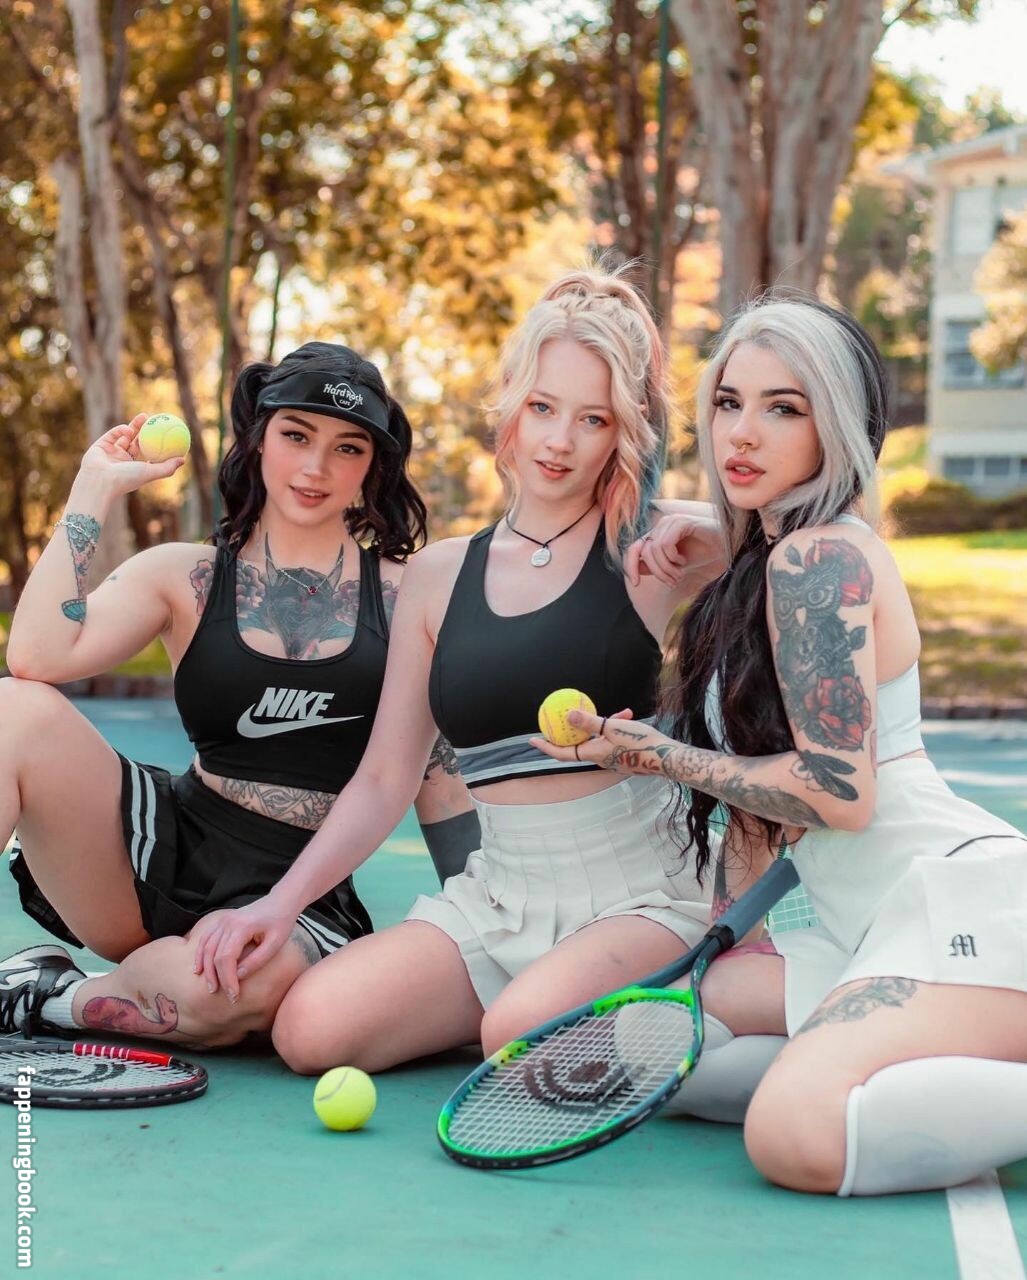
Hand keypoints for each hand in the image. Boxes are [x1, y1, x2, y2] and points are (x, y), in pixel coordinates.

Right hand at [78, 413, 186, 495]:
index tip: (167, 434)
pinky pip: (113, 434)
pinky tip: (129, 430)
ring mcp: (112, 453)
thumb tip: (183, 459)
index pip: (149, 454)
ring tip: (145, 416)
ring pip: (125, 436)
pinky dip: (121, 430)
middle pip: (137, 443)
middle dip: (147, 431)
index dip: (158, 444)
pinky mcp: (101, 445)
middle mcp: (123, 461)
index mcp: (135, 468)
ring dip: (135, 426)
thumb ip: (167, 467)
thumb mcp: (150, 472)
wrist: (99, 480)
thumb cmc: (126, 478)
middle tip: (156, 420)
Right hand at [190, 895, 297, 1001]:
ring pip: (206, 947)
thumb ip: (257, 960)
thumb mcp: (276, 943)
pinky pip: (205, 939)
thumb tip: (238, 976)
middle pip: (215, 955)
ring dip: (206, 969)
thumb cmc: (281, 922)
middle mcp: (228, 922)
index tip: (234, 995)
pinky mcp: (221, 921)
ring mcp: (222, 920)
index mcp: (242, 926)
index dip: (228, 979)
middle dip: (218, 978)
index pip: (227, 957)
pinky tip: (199, 969)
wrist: (280, 902)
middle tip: (226, 997)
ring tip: (211, 987)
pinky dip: (200, 954)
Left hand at [529, 707, 675, 776]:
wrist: (667, 758)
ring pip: (601, 739)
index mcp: (593, 753)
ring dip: (605, 724)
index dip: (546, 746)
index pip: (562, 752)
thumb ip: (589, 721)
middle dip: (579, 729)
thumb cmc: (639, 742)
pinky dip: (617, 729)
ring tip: (621, 712)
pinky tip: (628, 716)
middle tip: (570, 716)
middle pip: (582, 744)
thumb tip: (567, 716)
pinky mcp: (625, 757)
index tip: (532, 740)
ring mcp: (613, 759)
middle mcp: (600, 759)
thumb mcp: (612, 726)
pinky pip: (614, 740)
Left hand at [625, 512, 724, 587]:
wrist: (725, 547)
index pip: (633, 548)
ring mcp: (670, 521)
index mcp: (656, 534)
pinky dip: (673, 557)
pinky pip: (665, 543)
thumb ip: (655, 567)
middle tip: (673, 582)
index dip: (630, 566)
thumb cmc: (701, 554)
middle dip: (657, 573)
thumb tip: (635, 572)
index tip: (636, 583)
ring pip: (654, 550)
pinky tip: (684, 560)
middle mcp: (660, 525)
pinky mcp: (681, 521)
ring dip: (667, 568)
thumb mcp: (674, 566)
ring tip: (680, 574)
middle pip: (645, 553)